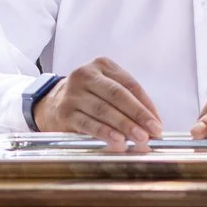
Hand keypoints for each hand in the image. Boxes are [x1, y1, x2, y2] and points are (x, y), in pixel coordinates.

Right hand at [32, 58, 162, 150]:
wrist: (49, 104)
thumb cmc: (87, 98)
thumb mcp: (105, 89)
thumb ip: (127, 102)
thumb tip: (152, 125)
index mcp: (102, 65)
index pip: (130, 84)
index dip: (146, 105)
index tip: (157, 123)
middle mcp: (85, 75)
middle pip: (118, 95)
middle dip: (138, 115)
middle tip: (153, 132)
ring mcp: (73, 93)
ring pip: (104, 110)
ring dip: (124, 126)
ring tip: (140, 139)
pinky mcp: (65, 111)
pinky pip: (88, 123)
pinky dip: (105, 133)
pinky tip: (118, 141)